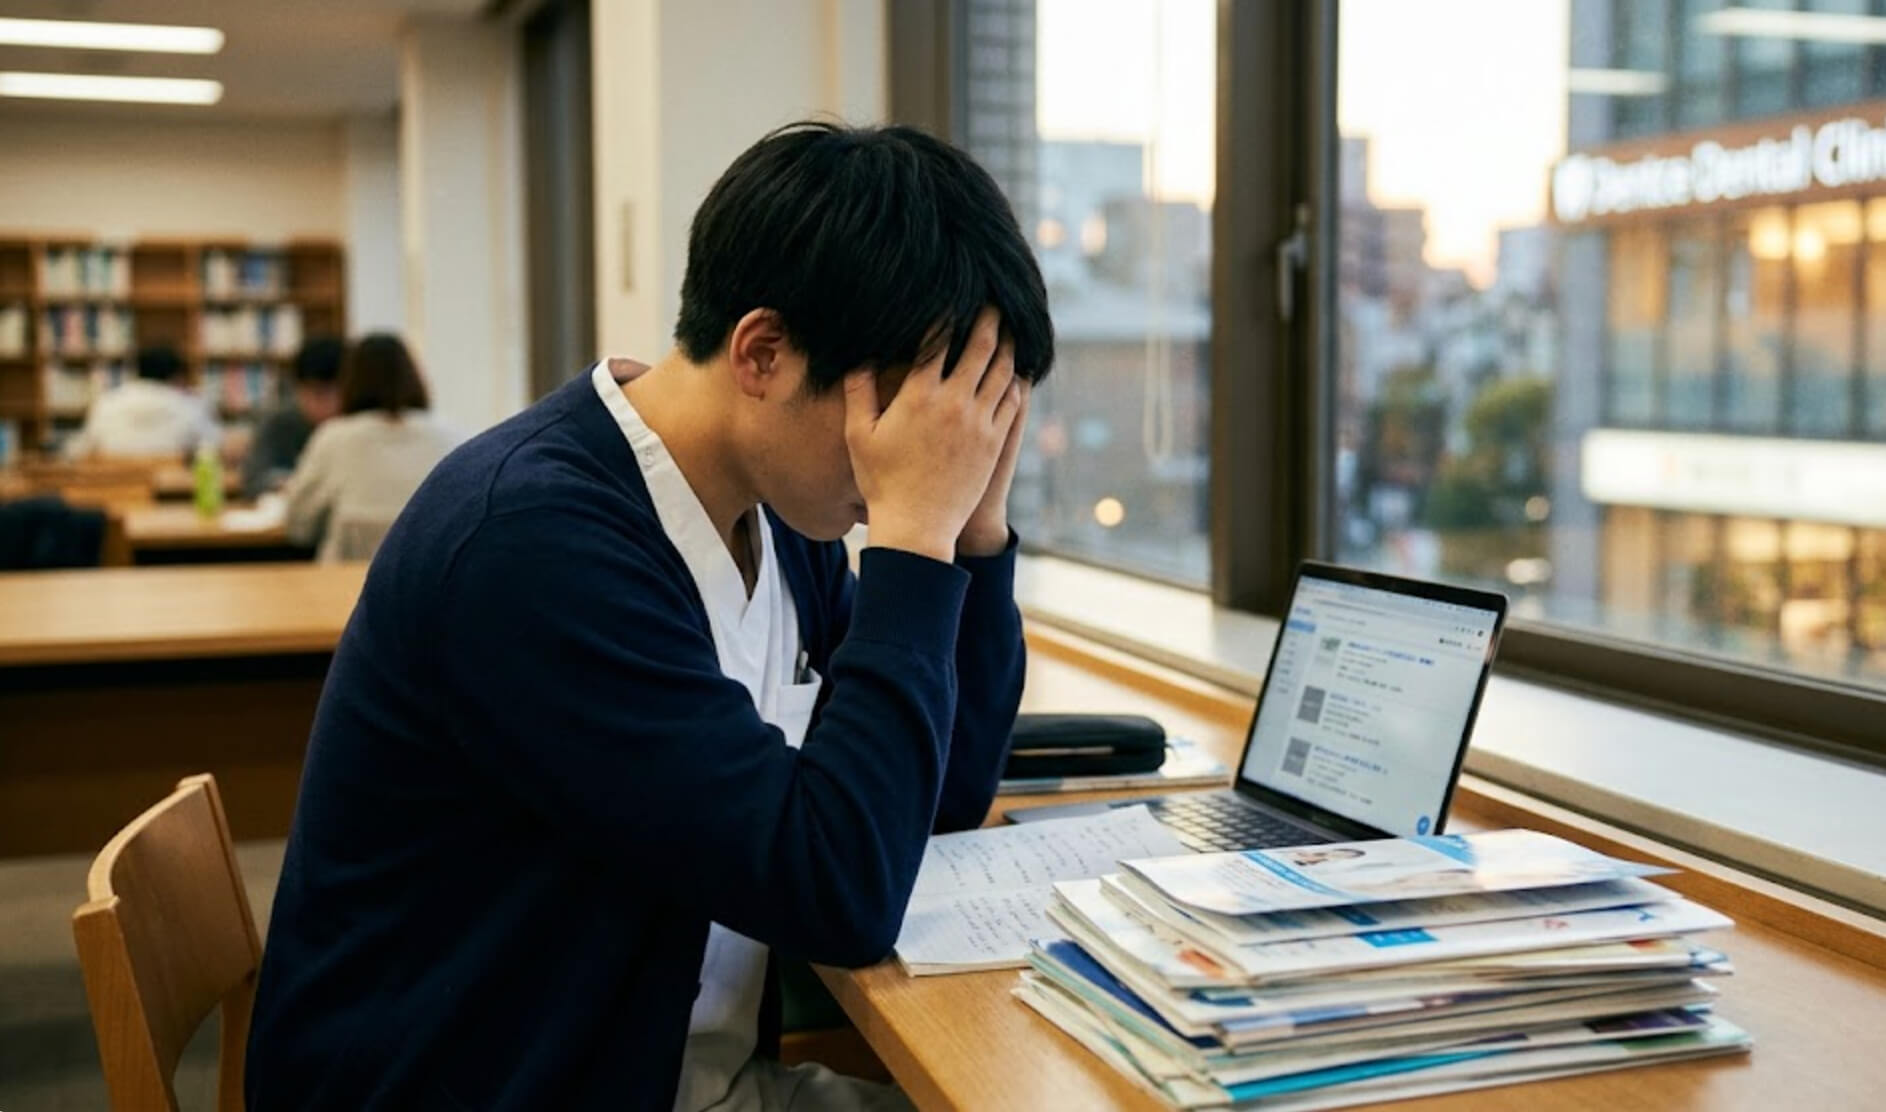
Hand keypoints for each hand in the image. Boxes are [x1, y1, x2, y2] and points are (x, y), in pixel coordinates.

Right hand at [845, 308, 1023, 562]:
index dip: (947, 314)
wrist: (917, 527)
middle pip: (980, 347)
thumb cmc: (881, 482)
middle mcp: (954, 403)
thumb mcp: (860, 435)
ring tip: (1010, 328)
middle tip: (994, 300)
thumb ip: (859, 391)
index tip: (953, 295)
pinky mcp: (994, 442)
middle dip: (988, 318)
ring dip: (1008, 345)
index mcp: (920, 396)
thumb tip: (857, 357)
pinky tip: (1016, 371)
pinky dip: (1016, 379)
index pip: (937, 340)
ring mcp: (979, 422)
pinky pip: (1011, 400)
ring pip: (1002, 371)